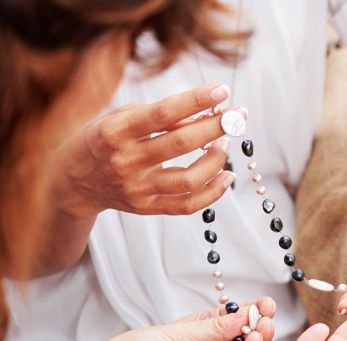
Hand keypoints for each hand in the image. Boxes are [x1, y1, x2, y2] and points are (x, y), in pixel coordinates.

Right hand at [54, 83, 239, 218]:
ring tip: (226, 143)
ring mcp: (137, 188)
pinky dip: (213, 192)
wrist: (73, 181)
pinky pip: (187, 205)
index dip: (196, 100)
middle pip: (182, 143)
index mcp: (116, 131)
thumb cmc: (102, 141)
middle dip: (216, 126)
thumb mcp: (121, 117)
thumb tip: (203, 114)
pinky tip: (226, 175)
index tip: (221, 91)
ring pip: (189, 178)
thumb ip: (160, 116)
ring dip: (216, 159)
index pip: (163, 113)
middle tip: (237, 116)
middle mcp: (126, 161)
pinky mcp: (147, 207)